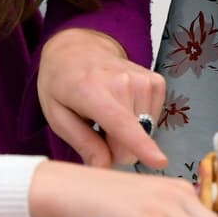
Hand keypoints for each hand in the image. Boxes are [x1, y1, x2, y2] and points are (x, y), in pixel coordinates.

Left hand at [38, 28, 167, 168]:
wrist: (78, 49)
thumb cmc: (63, 84)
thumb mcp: (57, 116)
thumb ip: (82, 143)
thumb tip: (104, 168)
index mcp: (92, 91)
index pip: (121, 123)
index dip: (141, 145)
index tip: (160, 161)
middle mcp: (123, 82)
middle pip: (132, 140)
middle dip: (116, 147)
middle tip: (97, 129)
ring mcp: (144, 80)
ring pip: (145, 133)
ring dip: (128, 133)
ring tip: (108, 113)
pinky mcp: (157, 82)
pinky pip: (154, 120)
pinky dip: (139, 121)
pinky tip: (123, 107)